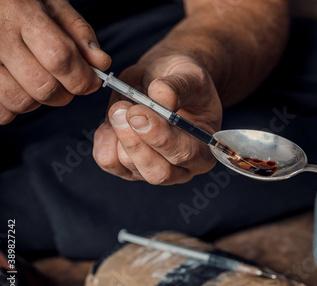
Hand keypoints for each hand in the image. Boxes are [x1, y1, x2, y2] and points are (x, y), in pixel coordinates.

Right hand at [0, 0, 110, 123]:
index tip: (91, 82)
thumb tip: (100, 63)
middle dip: (65, 94)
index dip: (82, 78)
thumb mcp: (50, 3)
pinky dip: (13, 107)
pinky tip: (18, 87)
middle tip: (66, 83)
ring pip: (19, 101)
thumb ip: (78, 31)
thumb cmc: (16, 2)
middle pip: (43, 86)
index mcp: (20, 13)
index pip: (60, 58)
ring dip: (38, 101)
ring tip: (39, 81)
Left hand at [93, 55, 221, 184]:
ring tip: (121, 105)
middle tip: (121, 109)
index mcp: (205, 149)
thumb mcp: (190, 75)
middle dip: (135, 142)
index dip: (160, 137)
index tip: (138, 113)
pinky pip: (109, 162)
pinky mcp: (128, 167)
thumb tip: (161, 96)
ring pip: (129, 165)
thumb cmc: (184, 80)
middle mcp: (182, 168)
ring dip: (119, 133)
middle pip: (157, 172)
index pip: (185, 154)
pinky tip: (111, 121)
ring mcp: (153, 170)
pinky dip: (104, 140)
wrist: (163, 79)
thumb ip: (179, 86)